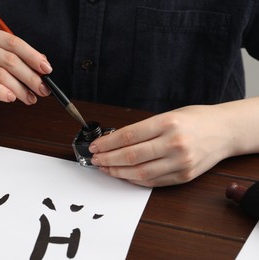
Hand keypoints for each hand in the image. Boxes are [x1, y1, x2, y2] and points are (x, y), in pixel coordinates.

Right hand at [0, 25, 51, 106]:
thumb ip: (14, 59)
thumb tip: (42, 65)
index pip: (14, 42)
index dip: (33, 56)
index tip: (47, 70)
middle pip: (9, 59)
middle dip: (30, 77)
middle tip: (42, 89)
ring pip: (0, 74)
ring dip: (19, 89)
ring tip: (29, 99)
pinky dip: (1, 92)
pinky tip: (11, 98)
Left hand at [89, 105, 235, 186]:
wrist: (225, 131)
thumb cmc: (195, 119)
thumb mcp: (168, 115)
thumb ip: (143, 129)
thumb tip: (114, 140)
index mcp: (168, 123)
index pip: (128, 136)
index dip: (107, 143)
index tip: (95, 146)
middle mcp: (174, 143)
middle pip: (130, 156)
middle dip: (107, 159)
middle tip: (95, 159)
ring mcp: (180, 162)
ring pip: (139, 173)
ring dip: (117, 172)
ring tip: (105, 168)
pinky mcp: (184, 176)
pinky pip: (152, 181)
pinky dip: (134, 179)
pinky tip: (123, 174)